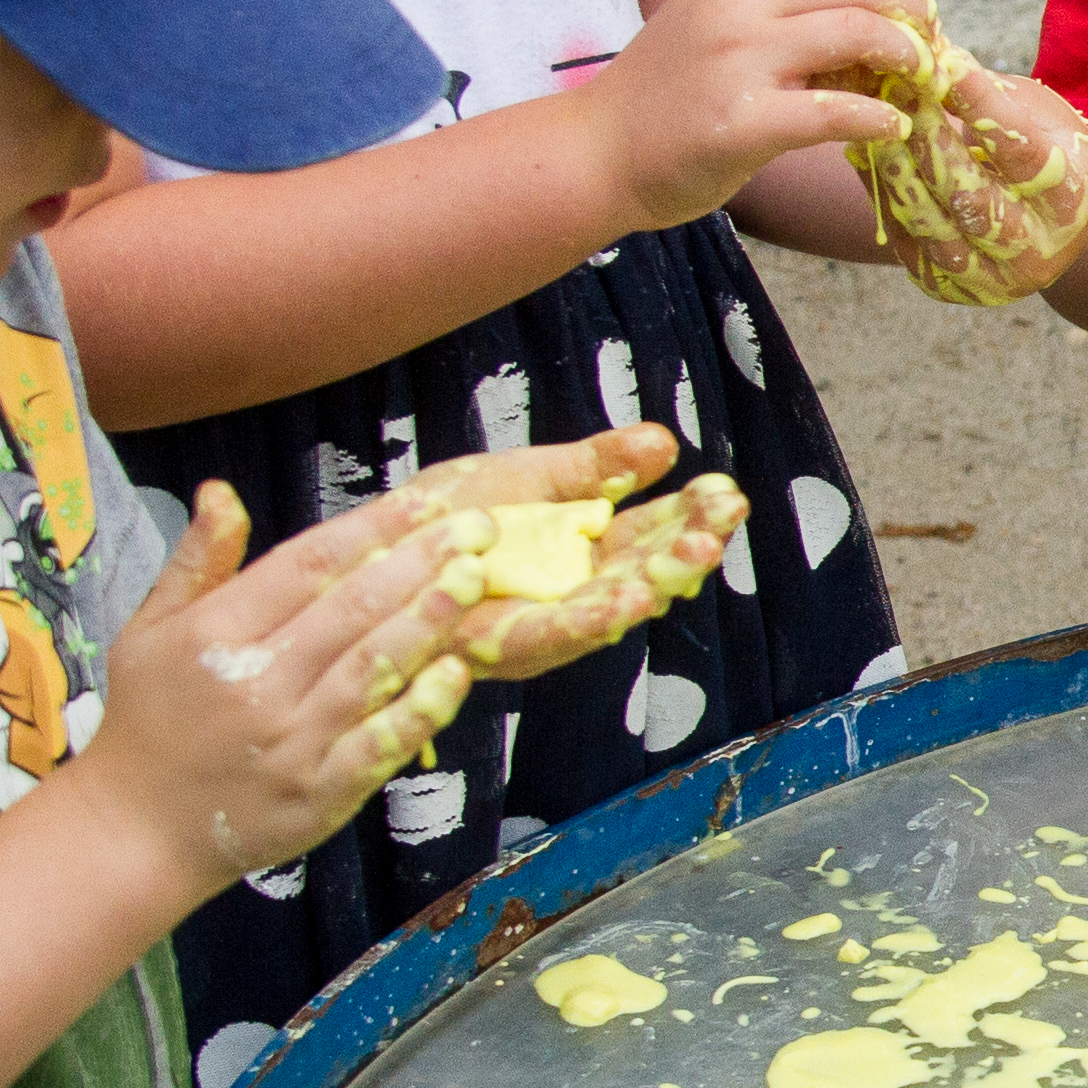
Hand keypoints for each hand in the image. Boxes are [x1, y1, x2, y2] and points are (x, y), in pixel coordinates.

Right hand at [70, 481, 522, 891]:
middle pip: (350, 610)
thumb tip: (221, 490)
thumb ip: (198, 561)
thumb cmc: (148, 721)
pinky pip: (381, 743)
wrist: (135, 831)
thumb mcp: (150, 631)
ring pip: (373, 669)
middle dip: (419, 562)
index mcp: (214, 635)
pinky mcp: (319, 793)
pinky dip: (421, 707)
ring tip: (474, 579)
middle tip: (477, 528)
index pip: (306, 565)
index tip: (424, 500)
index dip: (370, 528)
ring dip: (429, 621)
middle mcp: (255, 685)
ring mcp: (291, 742)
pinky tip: (457, 672)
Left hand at [373, 429, 746, 686]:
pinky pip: (554, 636)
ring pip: (612, 607)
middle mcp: (574, 590)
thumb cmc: (439, 518)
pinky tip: (629, 599)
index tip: (726, 492)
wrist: (361, 549)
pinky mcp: (501, 645)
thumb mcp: (527, 477)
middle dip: (689, 547)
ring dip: (658, 583)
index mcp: (586, 547)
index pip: (654, 532)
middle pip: (646, 571)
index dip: (692, 515)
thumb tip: (664, 442)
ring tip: (698, 554)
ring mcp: (543, 622)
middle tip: (725, 518)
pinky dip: (593, 619)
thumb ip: (594, 465)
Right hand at [576, 0, 927, 231]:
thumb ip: (777, 19)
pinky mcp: (743, 121)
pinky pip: (837, 112)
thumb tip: (865, 27)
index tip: (919, 24)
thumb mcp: (715, 29)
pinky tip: (891, 130)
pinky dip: (878, 119)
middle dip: (911, 19)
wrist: (596, 151)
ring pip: (856, 36)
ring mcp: (738, 61)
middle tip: (933, 53)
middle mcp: (737, 6)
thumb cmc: (664, 98)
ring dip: (905, 61)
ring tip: (920, 87)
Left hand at [841, 0, 1087, 307]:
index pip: (1022, 153)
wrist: (1049, 225)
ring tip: (875, 123)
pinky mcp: (955, 290)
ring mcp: (996, 278)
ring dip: (898, 170)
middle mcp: (1038, 249)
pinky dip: (887, 199)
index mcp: (1071, 201)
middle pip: (972, 197)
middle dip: (929, 140)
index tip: (947, 65)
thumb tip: (934, 51)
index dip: (984, 108)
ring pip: (933, 225)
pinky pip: (909, 243)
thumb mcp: (1036, 117)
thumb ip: (990, 95)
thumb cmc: (1045, 152)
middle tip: (896, 92)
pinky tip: (873, 158)